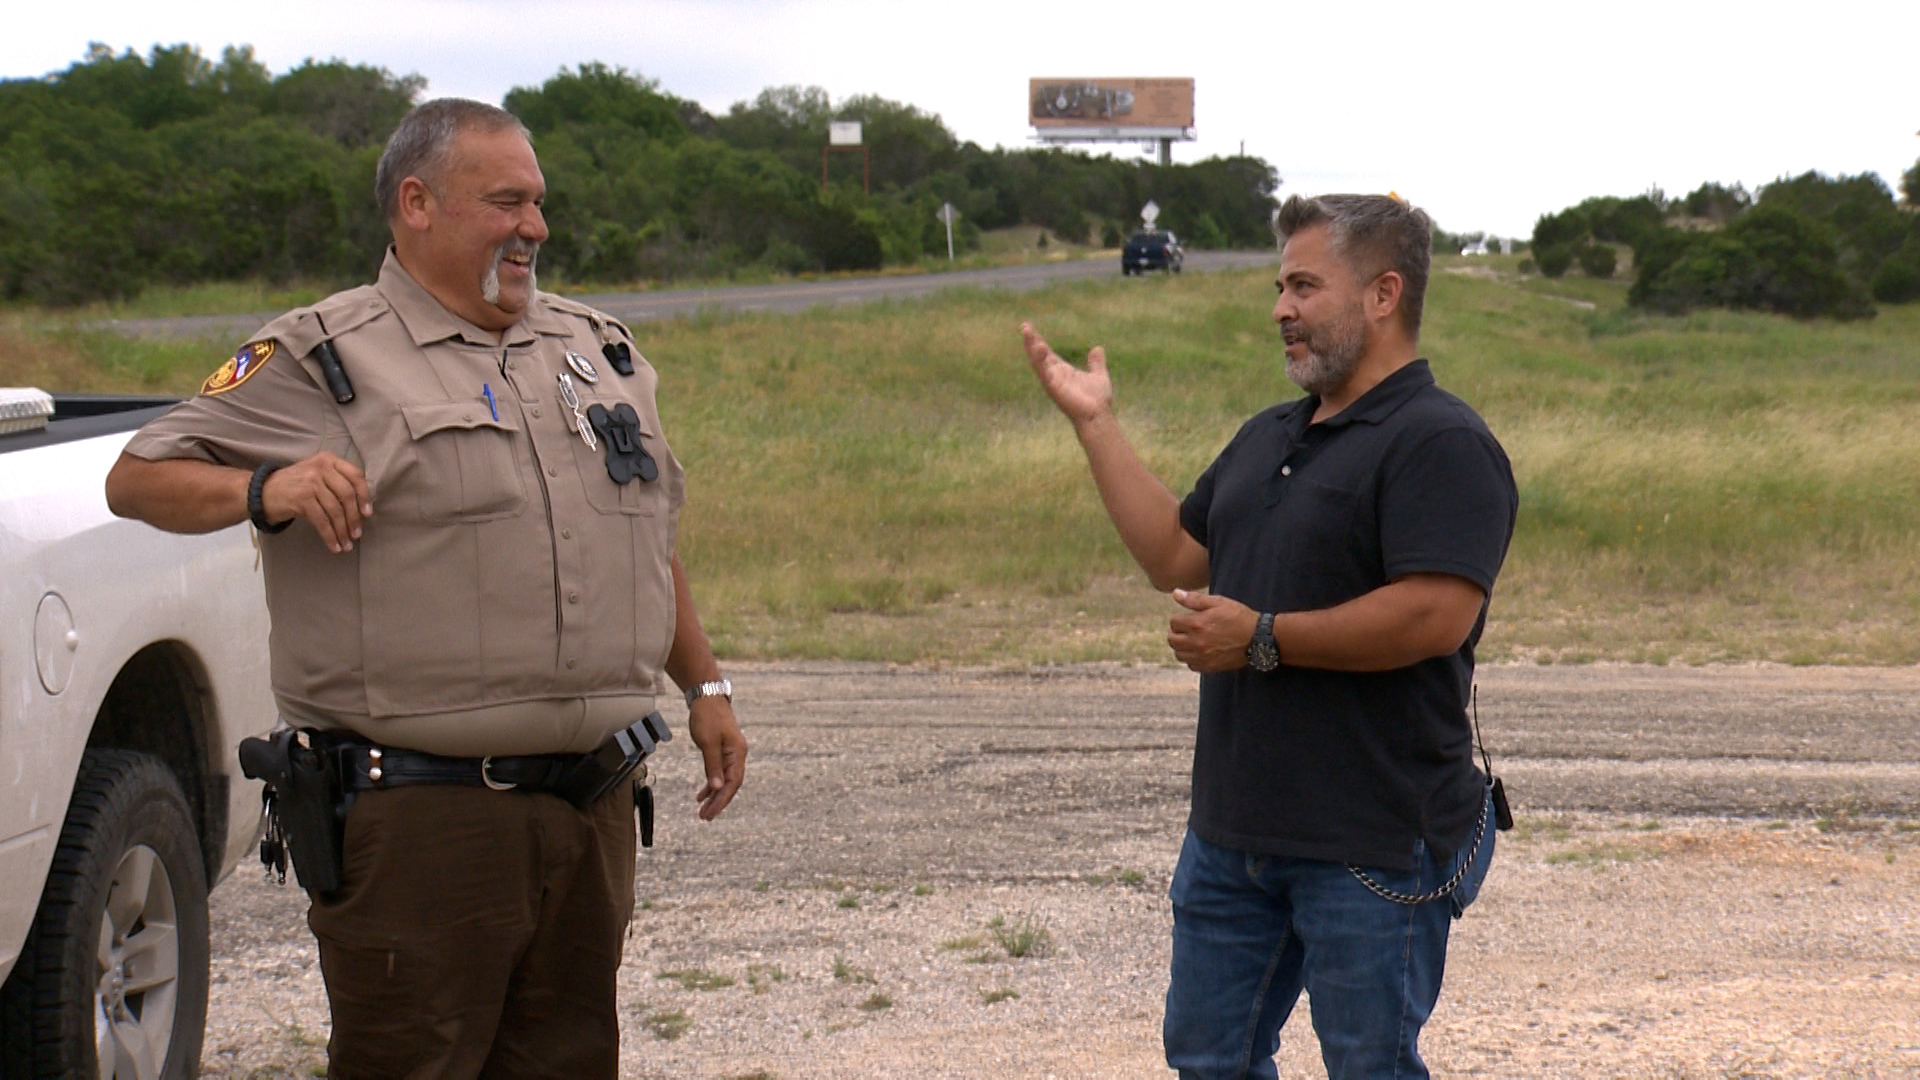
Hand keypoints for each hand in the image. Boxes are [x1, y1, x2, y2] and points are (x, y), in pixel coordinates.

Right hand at [259, 451, 371, 553]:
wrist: (262, 491)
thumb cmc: (295, 486)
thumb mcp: (317, 475)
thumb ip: (337, 482)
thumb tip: (362, 508)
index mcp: (329, 459)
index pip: (356, 476)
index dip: (365, 496)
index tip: (368, 513)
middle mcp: (321, 467)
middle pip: (347, 495)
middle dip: (354, 518)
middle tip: (357, 534)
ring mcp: (310, 482)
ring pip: (335, 510)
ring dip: (343, 531)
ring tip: (347, 544)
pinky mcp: (301, 498)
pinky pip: (322, 521)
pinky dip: (330, 536)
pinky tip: (334, 546)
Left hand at [687, 696, 746, 820]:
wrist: (707, 697)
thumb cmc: (708, 717)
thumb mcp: (708, 742)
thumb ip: (712, 766)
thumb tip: (716, 788)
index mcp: (737, 753)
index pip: (732, 783)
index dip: (721, 800)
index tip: (709, 813)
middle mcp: (737, 755)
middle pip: (730, 784)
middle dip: (718, 802)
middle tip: (705, 817)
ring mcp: (730, 753)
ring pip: (724, 780)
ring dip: (714, 796)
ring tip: (703, 811)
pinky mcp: (722, 751)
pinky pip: (719, 772)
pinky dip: (711, 784)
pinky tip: (702, 794)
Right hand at [1021, 321, 1113, 425]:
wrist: (1098, 416)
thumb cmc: (1097, 400)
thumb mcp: (1098, 375)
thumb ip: (1096, 363)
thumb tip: (1098, 348)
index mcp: (1062, 371)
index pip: (1047, 353)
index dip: (1038, 341)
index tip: (1030, 328)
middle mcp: (1054, 375)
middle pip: (1038, 355)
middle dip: (1031, 341)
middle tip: (1024, 326)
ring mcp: (1052, 381)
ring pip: (1038, 362)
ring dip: (1031, 347)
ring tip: (1027, 332)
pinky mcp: (1054, 388)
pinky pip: (1044, 372)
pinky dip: (1040, 360)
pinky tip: (1038, 347)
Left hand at [1167, 589, 1258, 672]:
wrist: (1257, 638)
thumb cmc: (1238, 617)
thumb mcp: (1218, 603)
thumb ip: (1194, 599)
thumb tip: (1175, 593)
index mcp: (1196, 624)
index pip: (1173, 622)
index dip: (1179, 618)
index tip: (1188, 618)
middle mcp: (1195, 642)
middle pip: (1172, 640)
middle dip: (1177, 633)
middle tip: (1187, 629)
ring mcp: (1202, 656)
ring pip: (1179, 654)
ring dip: (1182, 647)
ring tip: (1192, 640)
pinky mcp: (1209, 667)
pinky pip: (1191, 665)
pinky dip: (1192, 658)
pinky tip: (1200, 651)